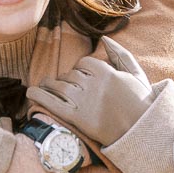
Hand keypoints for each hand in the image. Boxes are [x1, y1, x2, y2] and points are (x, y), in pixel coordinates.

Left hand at [25, 35, 152, 145]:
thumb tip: (105, 38)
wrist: (142, 134)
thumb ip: (120, 54)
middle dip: (67, 81)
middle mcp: (93, 84)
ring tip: (45, 87)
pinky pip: (52, 103)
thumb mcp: (136, 75)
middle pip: (70, 75)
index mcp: (107, 71)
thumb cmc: (141, 104)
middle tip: (65, 88)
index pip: (83, 63)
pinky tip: (32, 93)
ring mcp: (84, 101)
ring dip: (50, 86)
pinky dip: (39, 96)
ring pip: (59, 86)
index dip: (80, 70)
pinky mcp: (77, 118)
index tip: (80, 78)